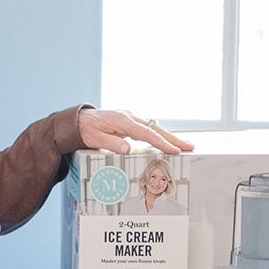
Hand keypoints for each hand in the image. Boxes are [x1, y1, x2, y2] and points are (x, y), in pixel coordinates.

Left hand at [78, 109, 194, 155]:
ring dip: (169, 137)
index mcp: (123, 121)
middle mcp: (129, 117)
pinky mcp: (129, 122)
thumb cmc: (86, 130)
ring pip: (154, 128)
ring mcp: (131, 119)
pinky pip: (148, 130)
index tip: (174, 150)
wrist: (79, 120)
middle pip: (156, 129)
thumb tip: (127, 149)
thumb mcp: (95, 139)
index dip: (161, 142)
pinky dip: (159, 136)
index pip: (147, 133)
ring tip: (185, 146)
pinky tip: (167, 142)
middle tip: (190, 147)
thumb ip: (111, 144)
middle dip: (174, 139)